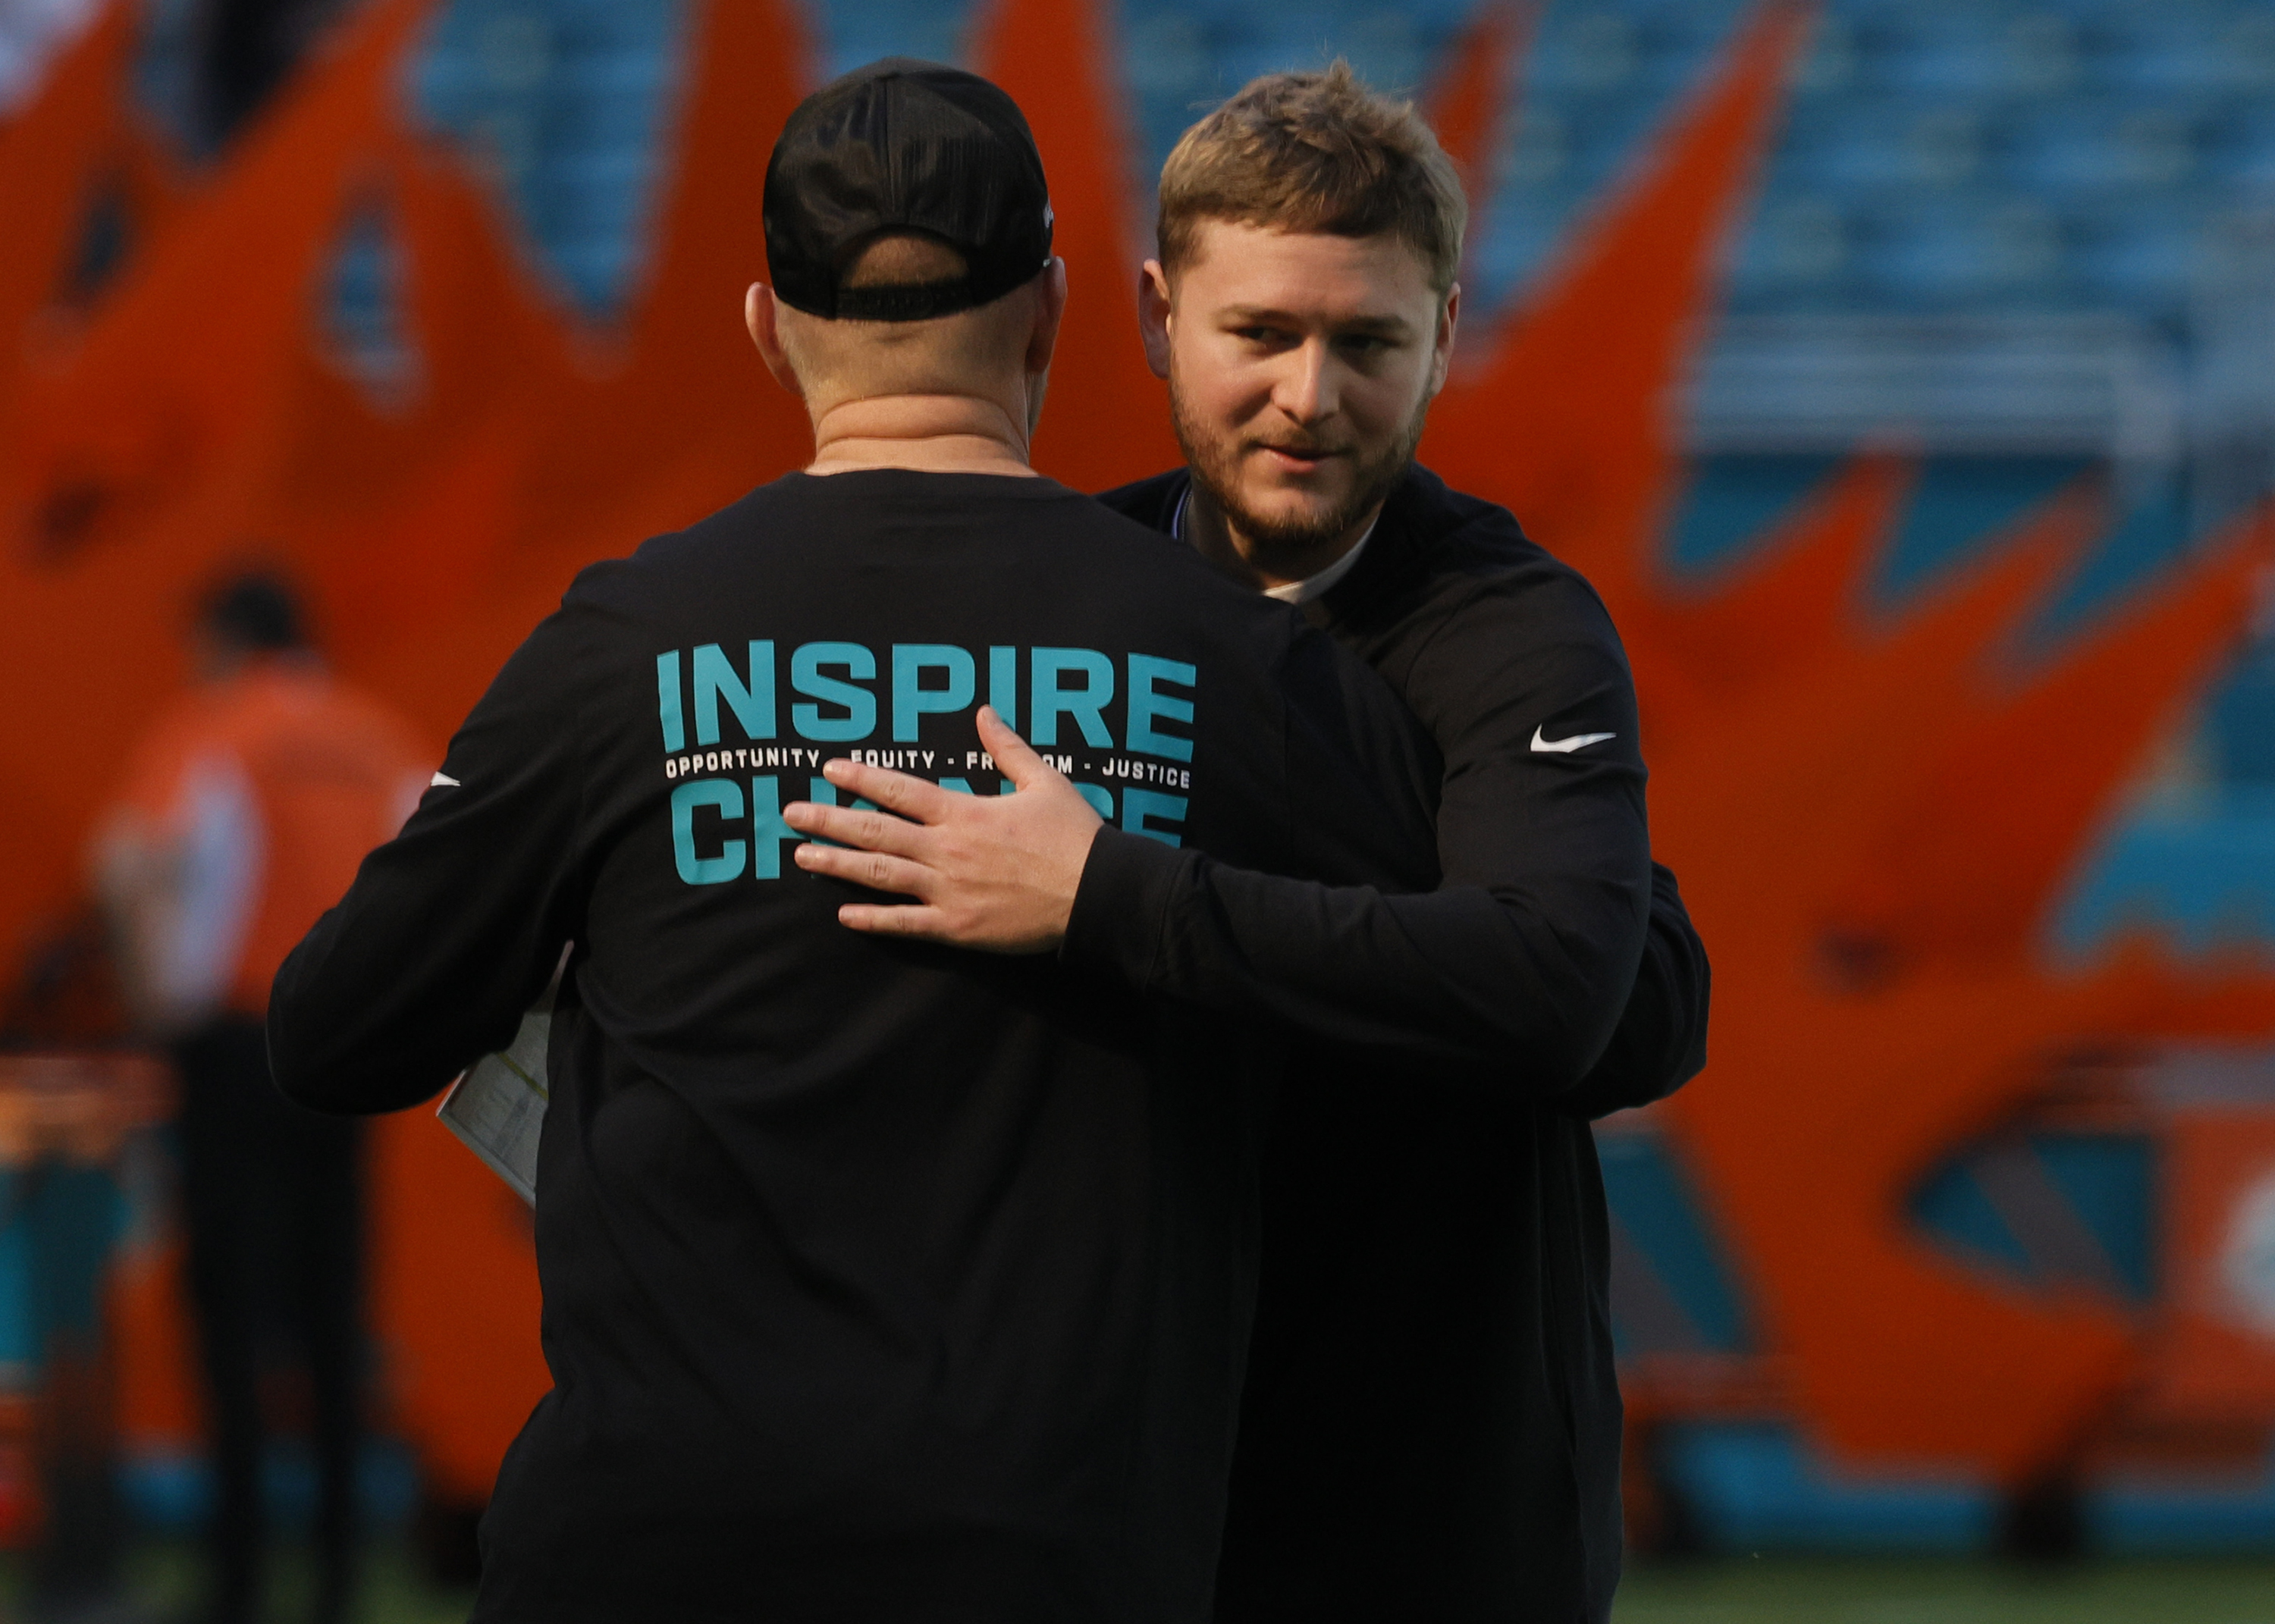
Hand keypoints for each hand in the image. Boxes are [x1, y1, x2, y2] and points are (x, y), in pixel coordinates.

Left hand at [782, 707, 1103, 952]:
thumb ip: (1007, 748)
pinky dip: (874, 919)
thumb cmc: (1074, 836)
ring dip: (837, 865)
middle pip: (875, 832)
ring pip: (880, 875)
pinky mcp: (958, 928)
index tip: (829, 770)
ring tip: (802, 857)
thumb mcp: (1044, 780)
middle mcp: (947, 851)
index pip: (899, 790)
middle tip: (791, 814)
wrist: (1098, 895)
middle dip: (829, 821)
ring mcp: (948, 892)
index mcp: (965, 813)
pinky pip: (907, 923)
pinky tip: (845, 915)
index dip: (861, 779)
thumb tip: (984, 712)